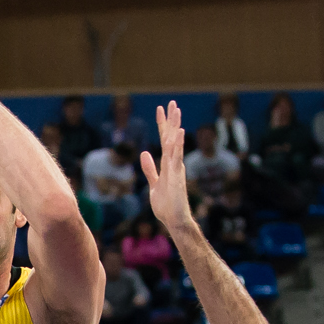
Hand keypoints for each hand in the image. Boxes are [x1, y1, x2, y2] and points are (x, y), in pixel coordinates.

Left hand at [138, 101, 196, 229]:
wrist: (174, 221)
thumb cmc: (166, 205)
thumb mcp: (154, 183)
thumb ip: (150, 169)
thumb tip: (144, 153)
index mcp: (167, 163)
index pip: (164, 139)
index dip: (162, 124)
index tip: (160, 108)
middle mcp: (173, 163)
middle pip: (171, 137)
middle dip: (171, 120)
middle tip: (172, 102)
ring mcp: (176, 168)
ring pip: (175, 143)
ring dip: (175, 126)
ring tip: (176, 110)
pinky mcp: (178, 176)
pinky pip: (176, 157)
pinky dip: (177, 145)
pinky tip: (178, 132)